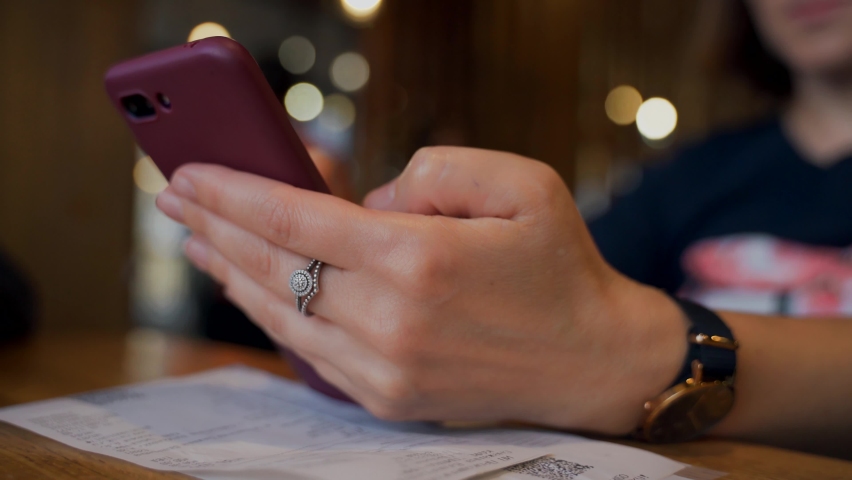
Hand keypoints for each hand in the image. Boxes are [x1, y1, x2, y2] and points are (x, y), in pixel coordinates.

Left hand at [155, 146, 685, 433]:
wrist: (592, 360)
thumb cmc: (560, 266)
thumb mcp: (521, 183)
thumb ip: (434, 171)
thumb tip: (369, 200)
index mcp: (420, 258)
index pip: (297, 218)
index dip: (235, 192)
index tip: (191, 174)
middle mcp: (392, 319)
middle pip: (275, 265)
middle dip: (216, 225)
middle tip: (175, 198)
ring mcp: (386, 368)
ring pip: (282, 313)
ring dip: (231, 273)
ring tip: (197, 240)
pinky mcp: (389, 397)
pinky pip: (309, 352)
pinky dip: (271, 315)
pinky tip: (251, 289)